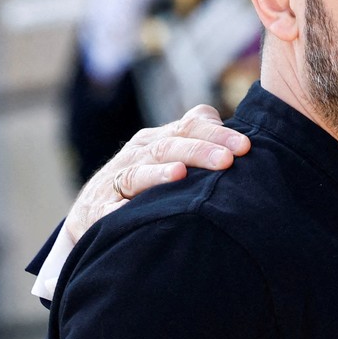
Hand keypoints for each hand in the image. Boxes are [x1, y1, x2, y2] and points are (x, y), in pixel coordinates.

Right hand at [68, 105, 249, 241]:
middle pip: (168, 147)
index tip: (245, 146)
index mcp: (157, 139)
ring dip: (158, 174)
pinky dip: (117, 210)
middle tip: (226, 160)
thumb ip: (202, 141)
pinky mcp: (97, 211)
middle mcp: (136, 155)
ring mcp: (114, 182)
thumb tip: (243, 137)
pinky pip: (107, 210)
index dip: (217, 134)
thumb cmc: (147, 183)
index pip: (189, 127)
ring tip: (180, 174)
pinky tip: (128, 211)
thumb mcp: (171, 156)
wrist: (93, 211)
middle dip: (199, 151)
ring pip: (136, 173)